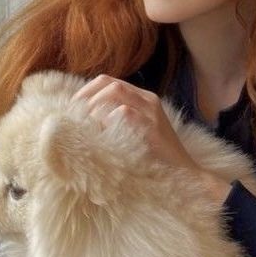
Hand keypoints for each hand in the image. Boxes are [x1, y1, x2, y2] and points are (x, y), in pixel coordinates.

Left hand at [72, 75, 199, 172]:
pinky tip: (101, 136)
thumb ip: (117, 120)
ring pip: (115, 93)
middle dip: (87, 97)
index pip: (109, 81)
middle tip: (74, 116)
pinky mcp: (152, 126)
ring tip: (86, 125)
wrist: (184, 175)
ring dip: (95, 107)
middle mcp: (149, 100)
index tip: (72, 107)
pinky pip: (124, 112)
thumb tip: (84, 118)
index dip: (86, 90)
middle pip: (110, 83)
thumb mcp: (136, 132)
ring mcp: (152, 112)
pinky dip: (107, 120)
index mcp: (144, 98)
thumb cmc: (155, 157)